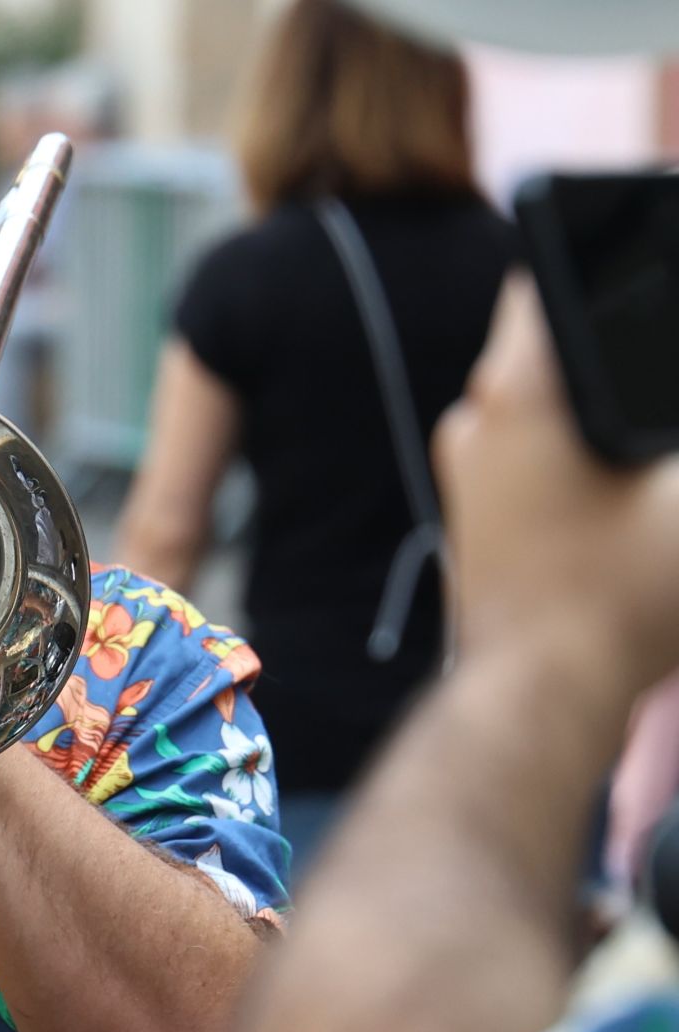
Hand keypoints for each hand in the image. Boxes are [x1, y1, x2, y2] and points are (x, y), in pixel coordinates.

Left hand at [434, 278, 678, 690]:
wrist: (539, 701)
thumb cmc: (619, 600)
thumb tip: (669, 433)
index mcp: (519, 391)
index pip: (553, 270)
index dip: (607, 242)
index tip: (652, 235)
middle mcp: (476, 418)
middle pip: (555, 332)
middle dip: (620, 327)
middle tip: (661, 337)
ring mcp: (469, 467)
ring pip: (546, 395)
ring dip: (603, 391)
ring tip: (651, 428)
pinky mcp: (478, 510)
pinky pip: (533, 444)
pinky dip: (584, 438)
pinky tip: (632, 467)